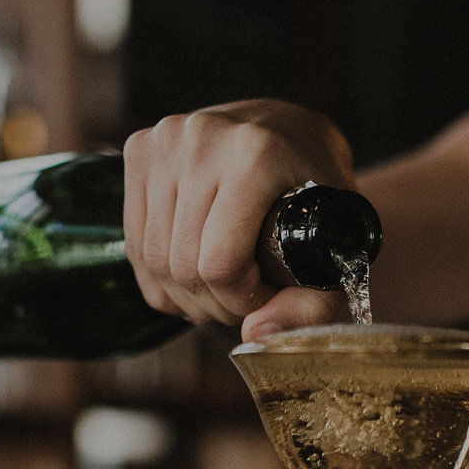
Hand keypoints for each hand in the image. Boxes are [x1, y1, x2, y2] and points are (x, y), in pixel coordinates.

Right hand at [122, 100, 357, 336]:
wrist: (290, 132)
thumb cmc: (316, 195)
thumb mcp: (335, 248)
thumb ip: (311, 305)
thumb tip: (255, 335)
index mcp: (256, 154)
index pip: (220, 261)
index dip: (240, 299)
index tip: (265, 295)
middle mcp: (203, 139)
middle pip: (183, 264)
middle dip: (213, 302)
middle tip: (242, 299)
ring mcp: (165, 141)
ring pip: (153, 258)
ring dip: (185, 294)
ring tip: (220, 288)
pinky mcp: (139, 149)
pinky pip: (134, 241)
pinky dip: (160, 276)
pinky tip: (191, 275)